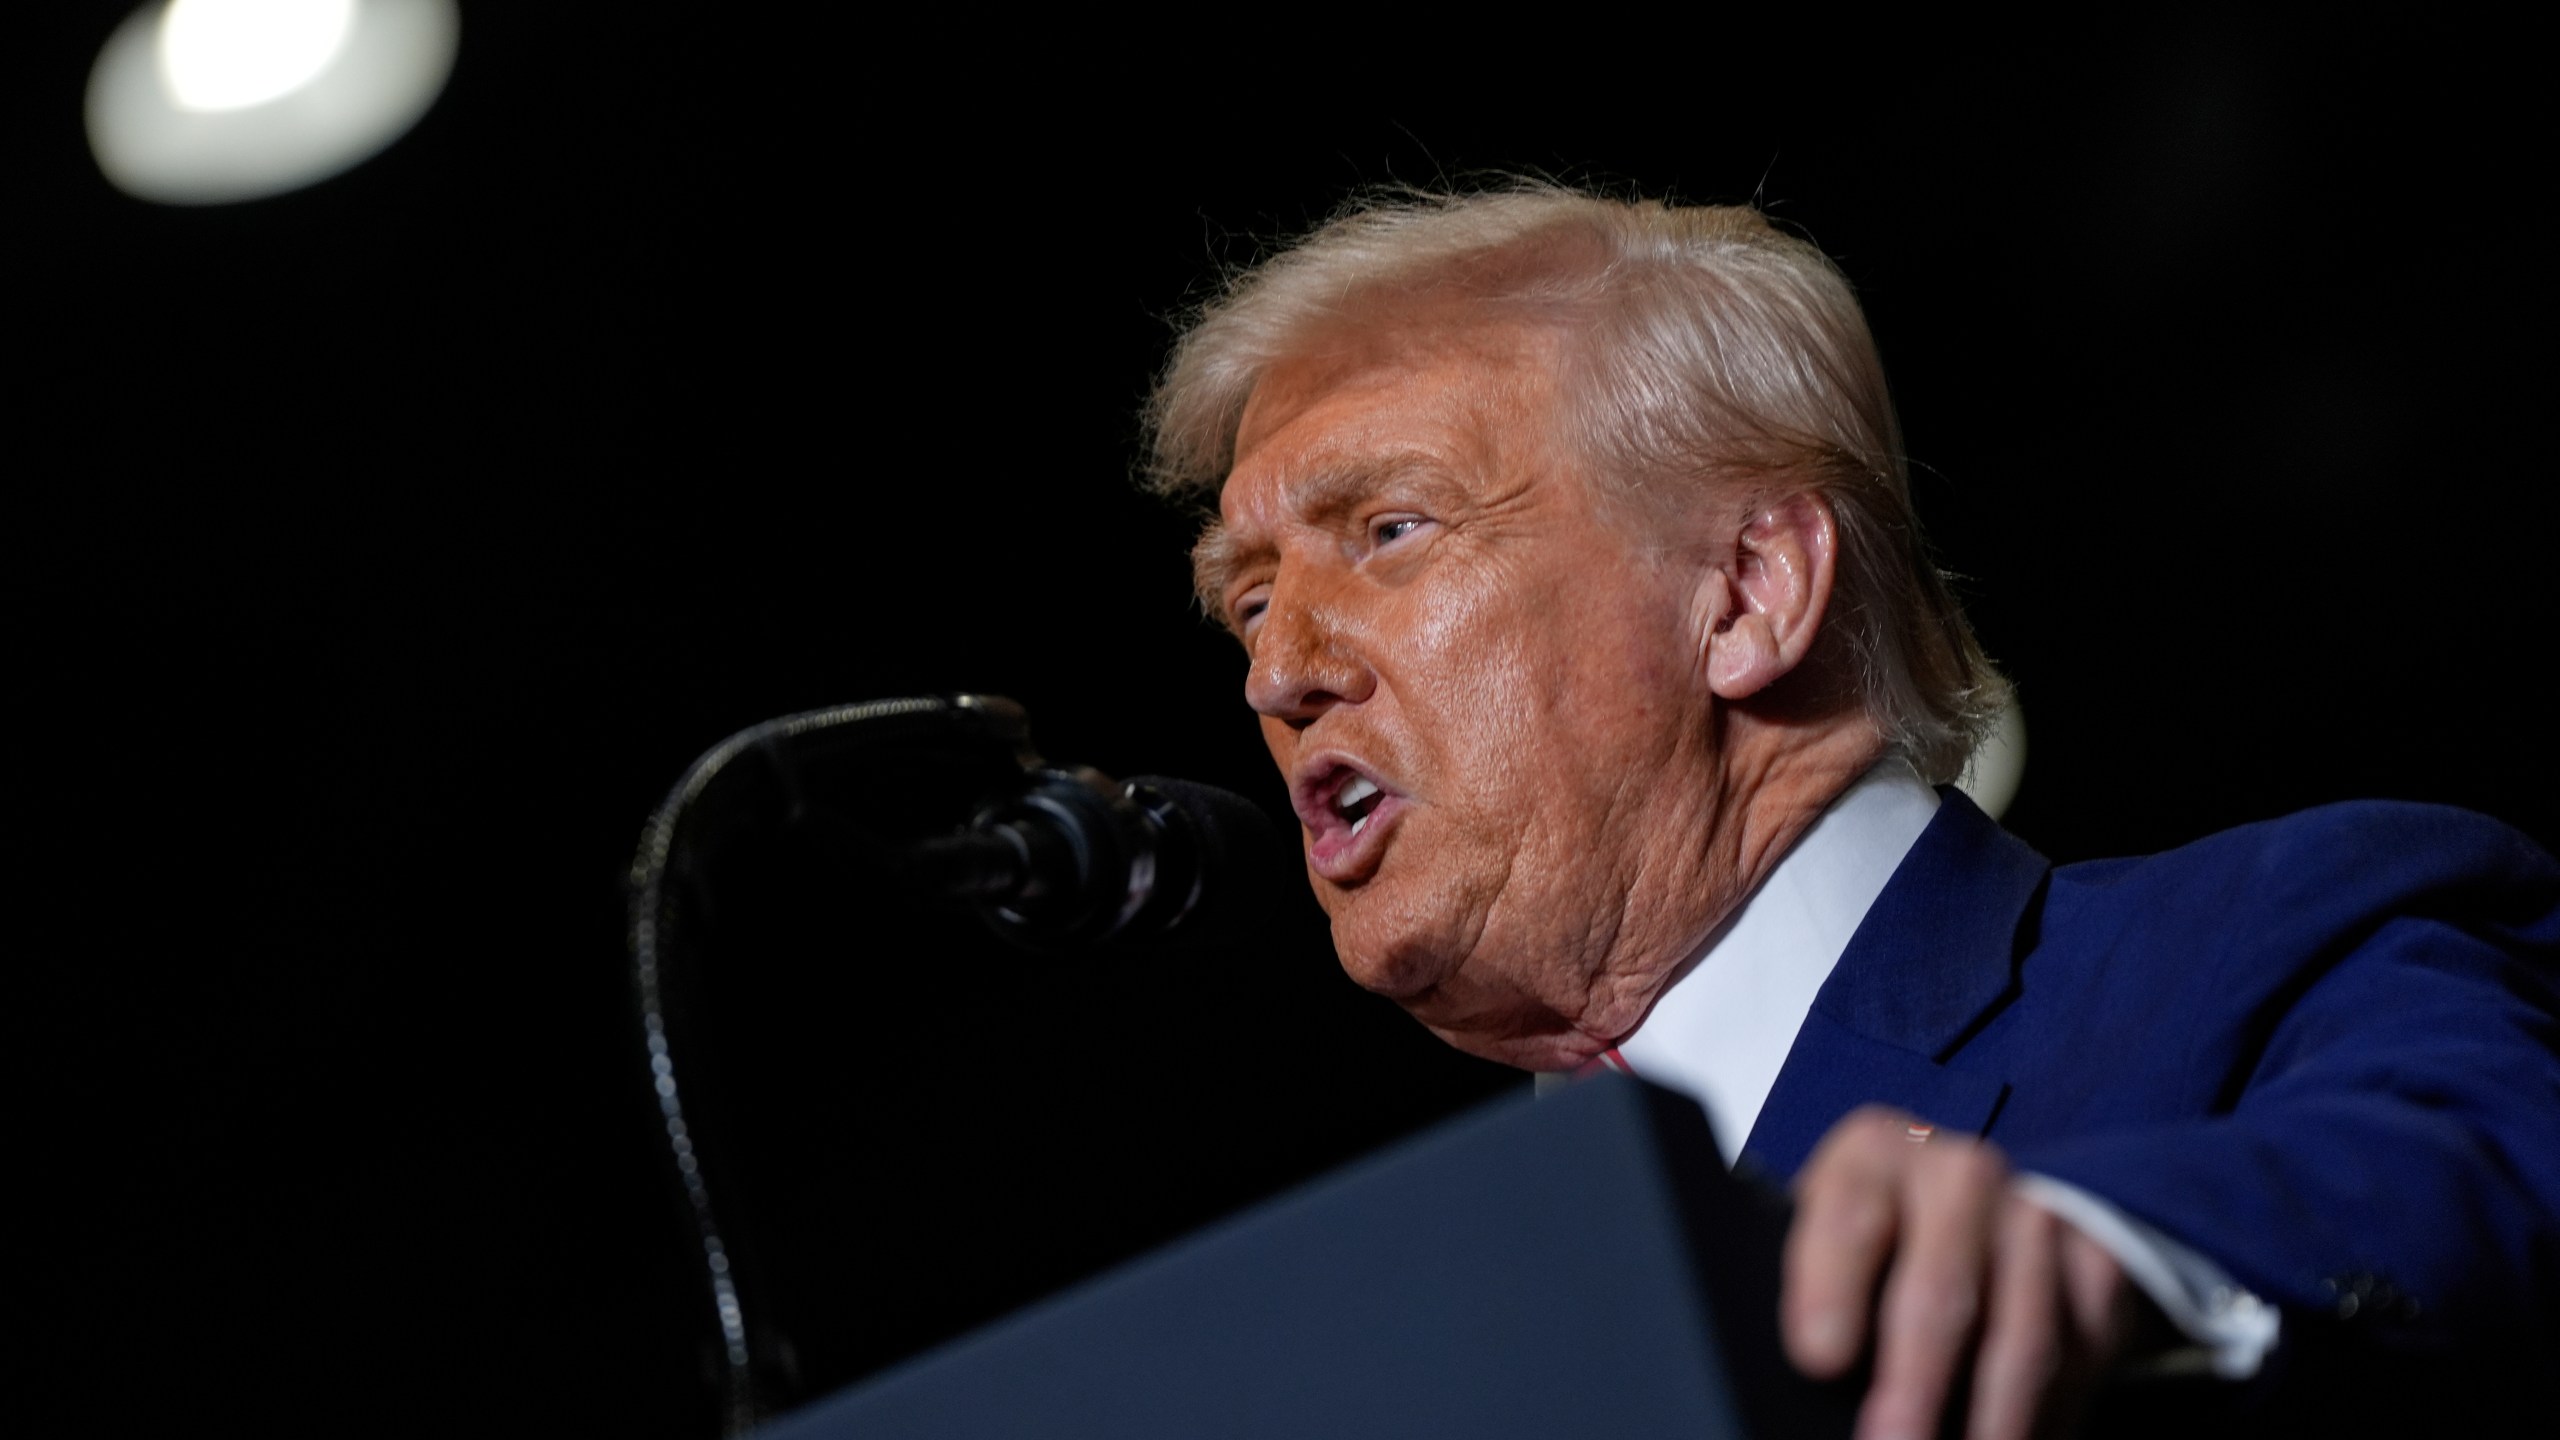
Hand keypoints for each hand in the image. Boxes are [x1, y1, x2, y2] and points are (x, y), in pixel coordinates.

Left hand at [1783, 1107, 2147, 1439]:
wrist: (1962, 1208)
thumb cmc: (1868, 1241)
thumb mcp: (1821, 1245)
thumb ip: (1816, 1298)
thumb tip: (1821, 1377)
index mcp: (1870, 1157)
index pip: (1849, 1217)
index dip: (1830, 1290)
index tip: (1819, 1360)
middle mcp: (1957, 1175)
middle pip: (1941, 1292)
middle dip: (1916, 1385)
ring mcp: (2034, 1216)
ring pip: (2022, 1337)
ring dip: (1994, 1420)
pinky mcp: (2094, 1262)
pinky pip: (2081, 1353)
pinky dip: (2051, 1416)